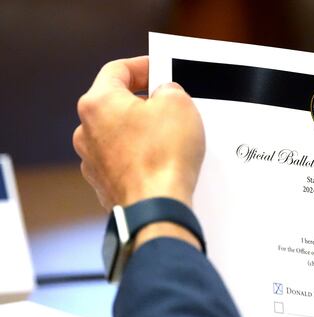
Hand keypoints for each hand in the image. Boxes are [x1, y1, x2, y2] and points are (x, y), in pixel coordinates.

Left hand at [73, 56, 203, 210]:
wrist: (157, 208)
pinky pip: (126, 160)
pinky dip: (143, 157)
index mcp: (98, 104)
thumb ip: (170, 89)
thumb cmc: (163, 158)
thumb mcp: (179, 105)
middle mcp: (87, 132)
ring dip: (144, 131)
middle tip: (172, 103)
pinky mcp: (106, 184)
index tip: (159, 68)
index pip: (117, 70)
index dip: (143, 65)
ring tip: (172, 137)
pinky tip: (164, 161)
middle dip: (146, 101)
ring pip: (121, 134)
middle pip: (118, 103)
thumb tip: (166, 96)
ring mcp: (94, 161)